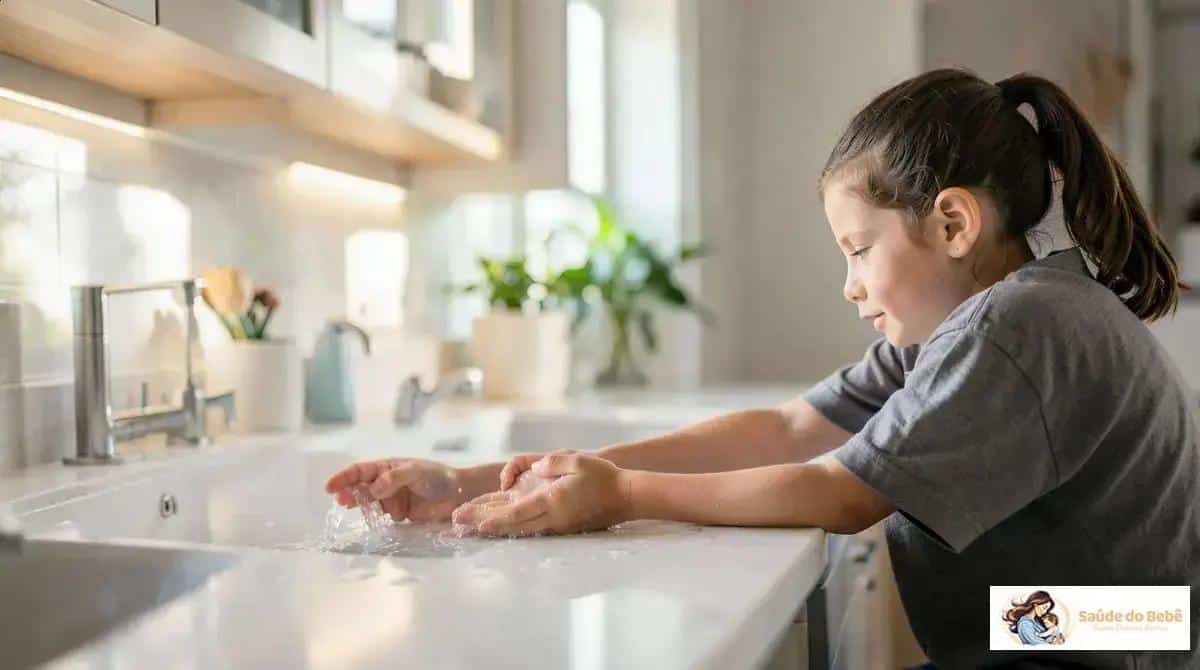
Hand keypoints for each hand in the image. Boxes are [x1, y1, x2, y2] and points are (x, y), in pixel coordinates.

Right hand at [324, 458, 468, 522]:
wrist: (459, 494)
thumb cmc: (438, 476)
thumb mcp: (416, 471)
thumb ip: (395, 478)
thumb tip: (373, 488)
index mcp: (387, 467)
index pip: (360, 471)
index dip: (344, 477)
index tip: (330, 486)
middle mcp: (385, 483)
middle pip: (360, 487)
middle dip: (347, 492)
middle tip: (340, 500)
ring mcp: (391, 500)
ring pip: (368, 503)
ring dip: (358, 506)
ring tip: (348, 508)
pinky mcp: (399, 515)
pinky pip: (380, 518)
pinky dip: (371, 520)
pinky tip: (366, 522)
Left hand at [452, 450, 632, 535]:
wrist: (627, 497)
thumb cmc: (604, 477)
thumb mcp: (577, 460)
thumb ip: (552, 463)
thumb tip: (534, 468)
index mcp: (553, 501)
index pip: (519, 512)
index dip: (496, 518)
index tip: (475, 523)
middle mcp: (553, 517)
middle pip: (513, 524)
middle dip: (485, 524)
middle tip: (459, 525)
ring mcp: (558, 524)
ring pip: (521, 529)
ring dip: (496, 528)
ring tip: (472, 528)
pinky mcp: (563, 526)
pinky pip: (533, 528)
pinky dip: (512, 527)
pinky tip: (499, 526)